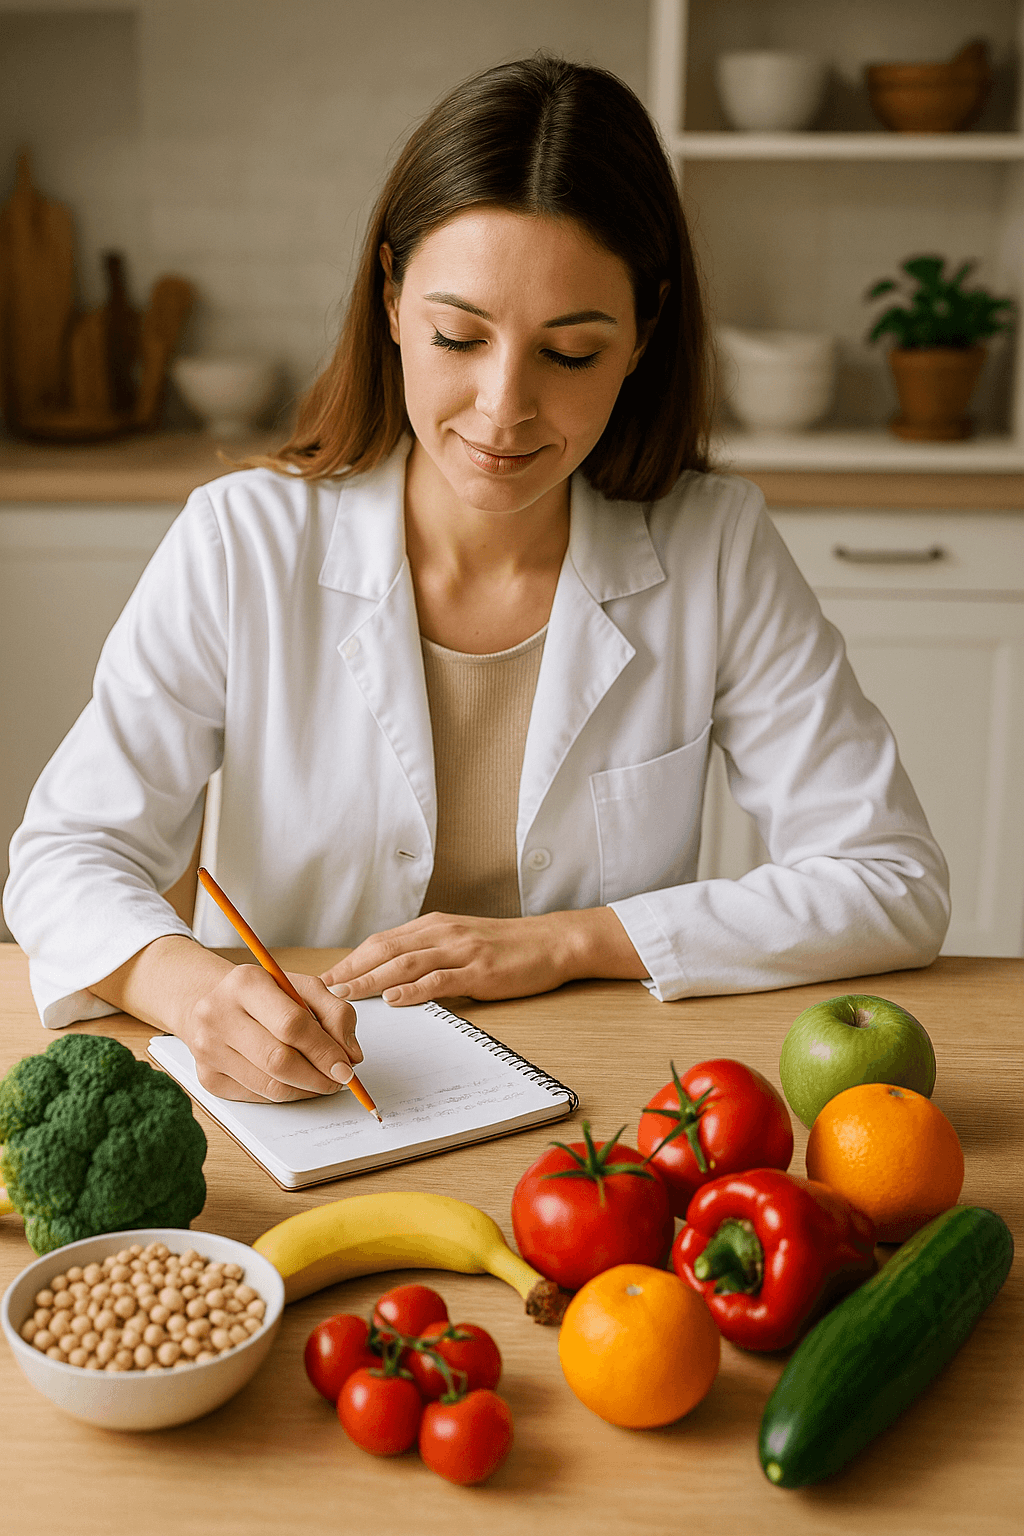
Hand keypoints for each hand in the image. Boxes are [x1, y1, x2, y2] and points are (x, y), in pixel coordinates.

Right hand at [91, 935, 361, 1102]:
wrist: (209, 1003)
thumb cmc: (262, 995)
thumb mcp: (302, 987)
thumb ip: (336, 1012)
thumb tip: (352, 1054)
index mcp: (245, 982)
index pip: (292, 1024)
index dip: (325, 1051)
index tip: (347, 1067)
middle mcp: (218, 1014)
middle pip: (279, 1060)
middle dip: (318, 1077)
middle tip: (339, 1080)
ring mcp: (208, 1049)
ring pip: (269, 1086)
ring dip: (305, 1090)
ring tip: (322, 1081)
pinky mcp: (208, 1078)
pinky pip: (257, 1097)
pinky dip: (284, 1094)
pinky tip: (295, 1081)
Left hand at [319, 907, 646, 1006]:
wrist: (552, 942)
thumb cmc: (506, 947)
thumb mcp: (460, 942)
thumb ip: (429, 954)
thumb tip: (392, 979)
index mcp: (433, 925)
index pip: (381, 942)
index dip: (350, 960)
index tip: (325, 980)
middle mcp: (442, 932)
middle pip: (384, 950)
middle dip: (350, 970)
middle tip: (320, 992)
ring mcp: (461, 949)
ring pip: (405, 963)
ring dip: (371, 981)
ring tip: (344, 997)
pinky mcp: (480, 970)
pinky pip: (440, 979)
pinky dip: (414, 990)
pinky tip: (394, 1000)